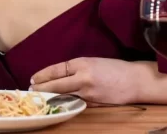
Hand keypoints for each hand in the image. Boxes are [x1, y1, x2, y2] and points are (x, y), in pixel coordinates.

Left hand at [30, 57, 144, 104]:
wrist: (136, 80)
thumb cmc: (115, 69)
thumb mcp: (93, 62)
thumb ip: (76, 69)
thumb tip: (59, 76)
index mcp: (82, 63)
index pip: (56, 70)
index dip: (42, 75)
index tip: (32, 79)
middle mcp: (83, 77)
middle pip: (56, 85)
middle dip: (41, 88)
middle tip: (31, 90)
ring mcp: (88, 92)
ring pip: (63, 96)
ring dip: (51, 97)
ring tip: (40, 97)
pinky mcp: (93, 103)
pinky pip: (75, 103)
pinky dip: (65, 103)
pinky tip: (58, 103)